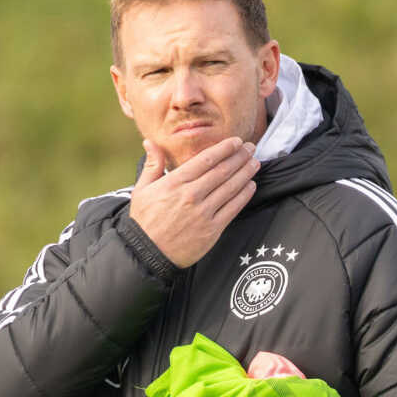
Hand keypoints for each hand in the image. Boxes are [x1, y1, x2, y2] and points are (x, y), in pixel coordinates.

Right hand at [128, 137, 259, 267]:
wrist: (147, 254)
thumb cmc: (144, 222)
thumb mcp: (141, 190)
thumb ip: (152, 165)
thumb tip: (150, 142)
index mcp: (175, 183)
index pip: (206, 159)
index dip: (224, 148)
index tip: (235, 141)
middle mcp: (191, 195)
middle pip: (222, 171)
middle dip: (239, 157)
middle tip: (251, 148)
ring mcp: (203, 213)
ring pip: (230, 187)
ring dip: (246, 173)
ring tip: (254, 163)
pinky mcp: (212, 230)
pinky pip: (233, 208)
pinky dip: (244, 195)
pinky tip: (251, 186)